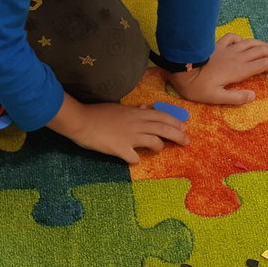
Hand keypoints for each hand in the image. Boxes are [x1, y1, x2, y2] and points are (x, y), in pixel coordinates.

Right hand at [47, 93, 188, 163]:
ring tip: (160, 149)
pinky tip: (132, 158)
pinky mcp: (120, 149)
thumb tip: (145, 108)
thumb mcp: (118, 107)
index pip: (162, 116)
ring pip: (155, 142)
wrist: (80, 121)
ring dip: (160, 146)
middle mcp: (137, 124)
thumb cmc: (96, 112)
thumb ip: (133, 110)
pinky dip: (135, 159)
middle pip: (164, 129)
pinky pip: (134, 157)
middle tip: (186, 142)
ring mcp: (130, 137)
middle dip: (178, 136)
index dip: (175, 122)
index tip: (183, 127)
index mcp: (136, 113)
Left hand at [166, 33, 267, 104]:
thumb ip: (235, 98)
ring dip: (266, 46)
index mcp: (238, 69)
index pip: (265, 65)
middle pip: (264, 51)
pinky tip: (245, 44)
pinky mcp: (216, 45)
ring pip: (252, 42)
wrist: (177, 68)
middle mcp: (236, 56)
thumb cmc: (194, 86)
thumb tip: (254, 96)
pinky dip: (243, 40)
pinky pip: (233, 38)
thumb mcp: (214, 97)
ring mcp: (227, 49)